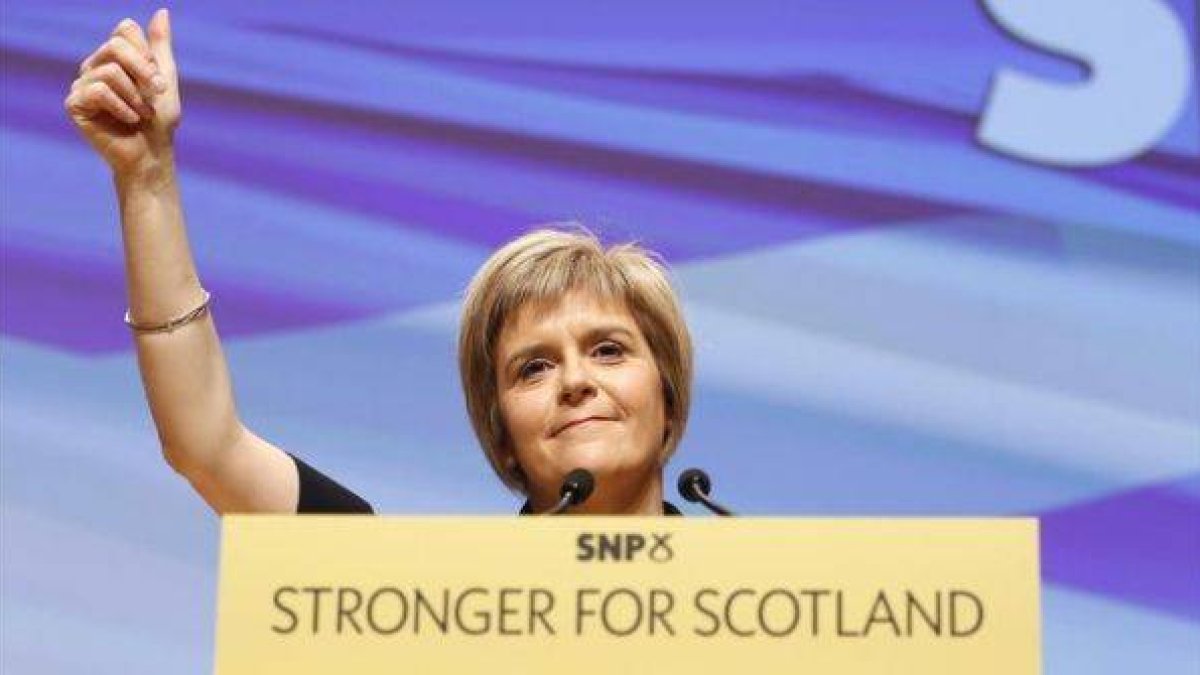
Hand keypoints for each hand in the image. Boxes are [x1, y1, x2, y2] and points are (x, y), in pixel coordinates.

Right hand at [65, 9, 181, 175]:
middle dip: (143, 71)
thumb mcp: (165, 78)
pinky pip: (98, 90)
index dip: (146, 55)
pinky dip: (121, 106)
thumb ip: (160, 46)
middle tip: (155, 94)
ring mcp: (81, 84)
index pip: (124, 31)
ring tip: (142, 114)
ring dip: (135, 96)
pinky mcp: (74, 104)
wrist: (153, 154)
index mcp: (112, 57)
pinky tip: (129, 120)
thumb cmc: (159, 120)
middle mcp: (93, 66)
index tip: (158, 80)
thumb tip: (162, 11)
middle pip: (115, 46)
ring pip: (109, 70)